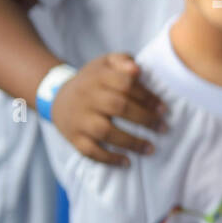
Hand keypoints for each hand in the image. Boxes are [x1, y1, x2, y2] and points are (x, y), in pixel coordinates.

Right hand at [50, 53, 167, 165]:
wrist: (57, 96)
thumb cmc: (94, 80)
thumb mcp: (105, 63)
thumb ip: (123, 61)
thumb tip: (137, 69)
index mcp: (98, 77)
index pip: (125, 84)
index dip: (146, 96)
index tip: (163, 108)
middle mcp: (87, 97)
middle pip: (118, 107)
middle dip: (144, 118)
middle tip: (163, 127)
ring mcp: (79, 119)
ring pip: (105, 131)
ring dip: (131, 142)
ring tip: (151, 148)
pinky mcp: (73, 137)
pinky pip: (89, 151)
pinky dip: (108, 158)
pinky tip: (127, 162)